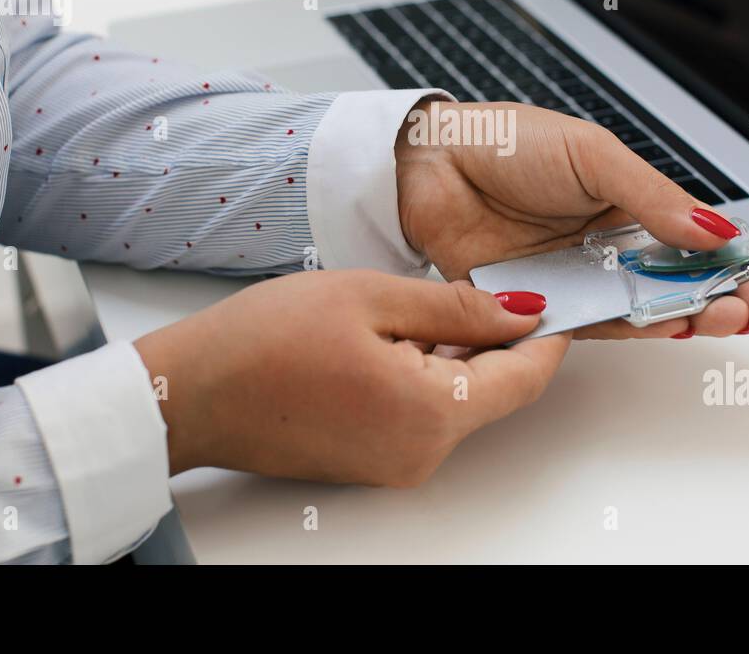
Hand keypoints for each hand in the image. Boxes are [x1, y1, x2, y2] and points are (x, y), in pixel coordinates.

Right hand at [134, 270, 569, 483]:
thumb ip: (457, 308)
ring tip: (415, 305)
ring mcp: (395, 464)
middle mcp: (421, 453)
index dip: (547, 336)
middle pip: (493, 391)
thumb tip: (522, 311)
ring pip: (456, 400)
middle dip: (497, 339)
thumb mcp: (372, 297)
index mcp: (430, 413)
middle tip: (482, 284)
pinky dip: (424, 375)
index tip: (556, 299)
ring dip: (455, 354)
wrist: (192, 392)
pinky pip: (422, 415)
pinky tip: (389, 338)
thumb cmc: (264, 342)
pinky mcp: (372, 463)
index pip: (524, 379)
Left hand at [395, 101, 748, 338]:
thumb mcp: (593, 155)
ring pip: (654, 308)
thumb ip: (652, 198)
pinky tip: (683, 327)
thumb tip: (715, 229)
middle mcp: (611, 245)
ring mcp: (583, 278)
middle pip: (688, 280)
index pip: (702, 236)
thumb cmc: (508, 144)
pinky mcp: (548, 305)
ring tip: (737, 317)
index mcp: (630, 202)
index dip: (747, 255)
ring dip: (701, 315)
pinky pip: (602, 326)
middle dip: (736, 294)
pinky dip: (645, 330)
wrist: (431, 165)